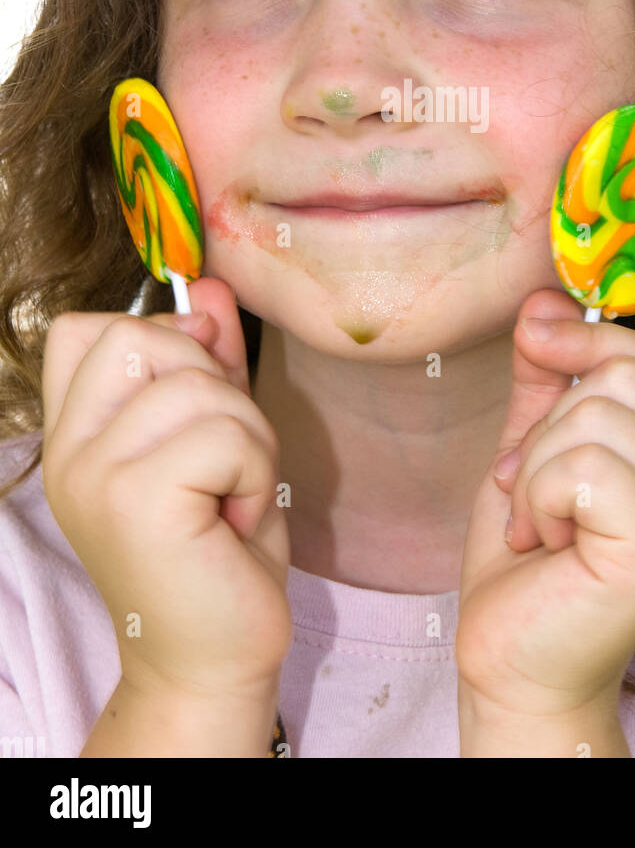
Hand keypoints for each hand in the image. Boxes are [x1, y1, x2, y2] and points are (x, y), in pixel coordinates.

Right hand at [41, 277, 291, 699]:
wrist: (215, 658)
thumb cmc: (219, 550)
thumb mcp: (218, 436)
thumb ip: (209, 362)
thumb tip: (209, 285)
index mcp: (76, 433)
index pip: (85, 329)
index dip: (159, 335)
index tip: (198, 389)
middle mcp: (69, 450)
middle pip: (143, 334)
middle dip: (214, 382)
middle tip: (224, 460)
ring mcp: (93, 473)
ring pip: (198, 384)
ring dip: (248, 435)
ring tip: (233, 496)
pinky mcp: (132, 498)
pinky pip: (225, 431)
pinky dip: (256, 469)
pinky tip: (237, 519)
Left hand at [456, 288, 634, 717]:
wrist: (512, 658)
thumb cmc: (526, 561)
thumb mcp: (530, 448)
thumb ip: (543, 377)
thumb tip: (542, 299)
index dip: (585, 341)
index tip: (536, 347)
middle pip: (620, 378)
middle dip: (547, 426)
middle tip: (531, 490)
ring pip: (595, 420)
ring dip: (536, 471)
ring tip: (538, 524)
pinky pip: (585, 468)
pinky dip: (540, 498)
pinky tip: (546, 543)